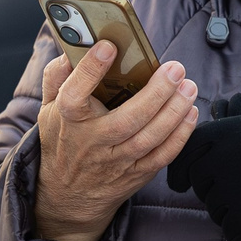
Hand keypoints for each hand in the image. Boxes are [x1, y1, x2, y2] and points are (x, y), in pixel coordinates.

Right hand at [32, 42, 198, 240]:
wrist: (67, 194)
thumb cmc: (63, 139)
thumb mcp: (50, 107)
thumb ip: (58, 75)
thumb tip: (73, 47)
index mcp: (69, 119)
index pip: (75, 93)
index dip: (91, 69)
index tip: (109, 47)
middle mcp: (93, 142)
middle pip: (126, 119)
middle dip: (155, 93)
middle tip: (174, 70)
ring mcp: (116, 161)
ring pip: (149, 138)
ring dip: (174, 112)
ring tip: (188, 87)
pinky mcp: (135, 174)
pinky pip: (162, 156)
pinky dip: (180, 135)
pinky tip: (190, 113)